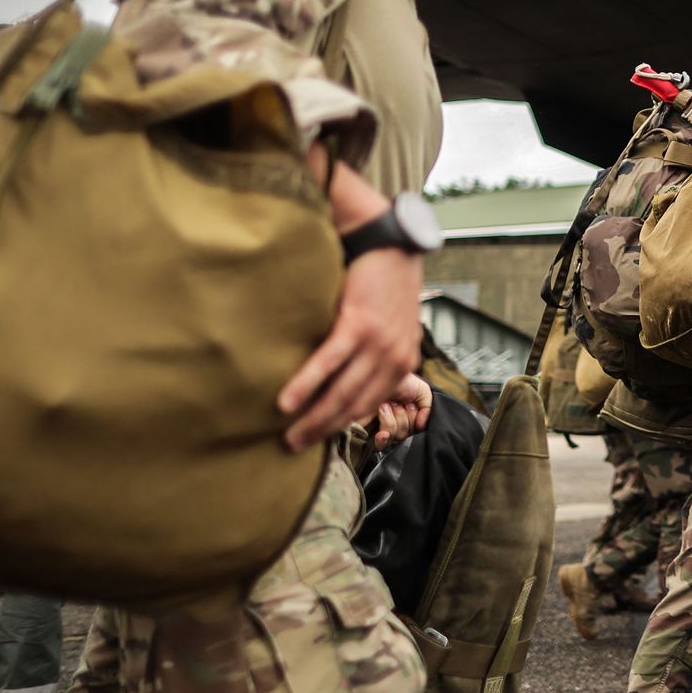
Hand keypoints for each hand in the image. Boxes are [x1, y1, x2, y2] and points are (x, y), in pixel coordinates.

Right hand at [279, 248, 424, 451]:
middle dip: (324, 430)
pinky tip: (287, 402)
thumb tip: (353, 377)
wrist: (391, 246)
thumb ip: (380, 354)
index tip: (319, 438)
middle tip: (295, 446)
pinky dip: (306, 385)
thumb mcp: (394, 327)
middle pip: (355, 405)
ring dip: (313, 417)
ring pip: (342, 391)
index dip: (343, 424)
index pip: (371, 404)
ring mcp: (378, 343)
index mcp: (404, 363)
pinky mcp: (359, 325)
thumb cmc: (386, 285)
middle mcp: (394, 358)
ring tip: (289, 434)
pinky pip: (329, 362)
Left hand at [374, 373, 433, 448]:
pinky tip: (381, 432)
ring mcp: (383, 427)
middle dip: (403, 417)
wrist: (374, 375)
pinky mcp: (369, 433)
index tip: (410, 404)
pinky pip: (381, 445)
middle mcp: (397, 421)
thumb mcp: (421, 389)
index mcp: (409, 413)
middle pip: (408, 434)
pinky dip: (384, 438)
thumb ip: (428, 407)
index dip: (416, 419)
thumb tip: (422, 426)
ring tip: (384, 405)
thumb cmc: (396, 380)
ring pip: (396, 437)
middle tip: (396, 403)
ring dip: (392, 419)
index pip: (418, 429)